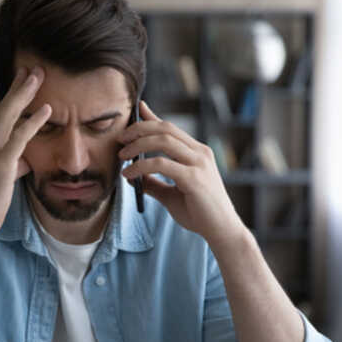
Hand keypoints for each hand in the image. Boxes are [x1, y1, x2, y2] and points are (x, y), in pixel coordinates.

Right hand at [0, 67, 51, 241]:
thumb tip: (26, 159)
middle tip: (34, 67)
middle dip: (19, 85)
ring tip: (39, 76)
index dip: (12, 95)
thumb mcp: (2, 177)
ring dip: (25, 93)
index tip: (23, 78)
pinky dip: (34, 121)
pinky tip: (47, 110)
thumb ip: (13, 163)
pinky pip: (19, 137)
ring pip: (8, 114)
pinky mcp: (1, 162)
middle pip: (3, 106)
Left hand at [118, 101, 246, 246]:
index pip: (170, 128)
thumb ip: (154, 182)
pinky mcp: (194, 178)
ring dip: (138, 144)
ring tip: (122, 156)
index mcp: (197, 152)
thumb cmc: (199, 212)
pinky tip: (130, 175)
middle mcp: (200, 153)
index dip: (151, 117)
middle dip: (139, 129)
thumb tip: (133, 176)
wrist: (221, 231)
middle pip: (165, 128)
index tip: (135, 110)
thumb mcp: (172, 194)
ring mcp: (198, 164)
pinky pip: (162, 164)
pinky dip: (141, 166)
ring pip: (163, 141)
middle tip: (120, 139)